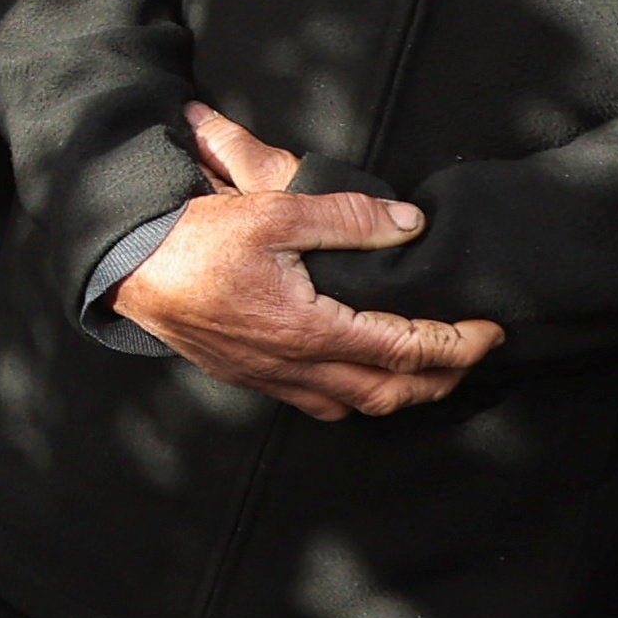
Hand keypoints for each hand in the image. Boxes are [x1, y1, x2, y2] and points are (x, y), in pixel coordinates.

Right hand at [112, 107, 505, 417]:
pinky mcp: (248, 374)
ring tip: (430, 372)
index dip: (456, 344)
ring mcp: (268, 376)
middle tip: (474, 355)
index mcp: (308, 328)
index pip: (403, 349)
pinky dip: (355, 396)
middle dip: (441, 380)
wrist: (126, 266)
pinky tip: (360, 377)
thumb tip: (409, 224)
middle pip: (387, 393)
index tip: (491, 331)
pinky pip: (315, 401)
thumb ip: (349, 218)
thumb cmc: (195, 237)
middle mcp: (293, 364)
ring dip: (400, 394)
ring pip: (352, 406)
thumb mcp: (276, 211)